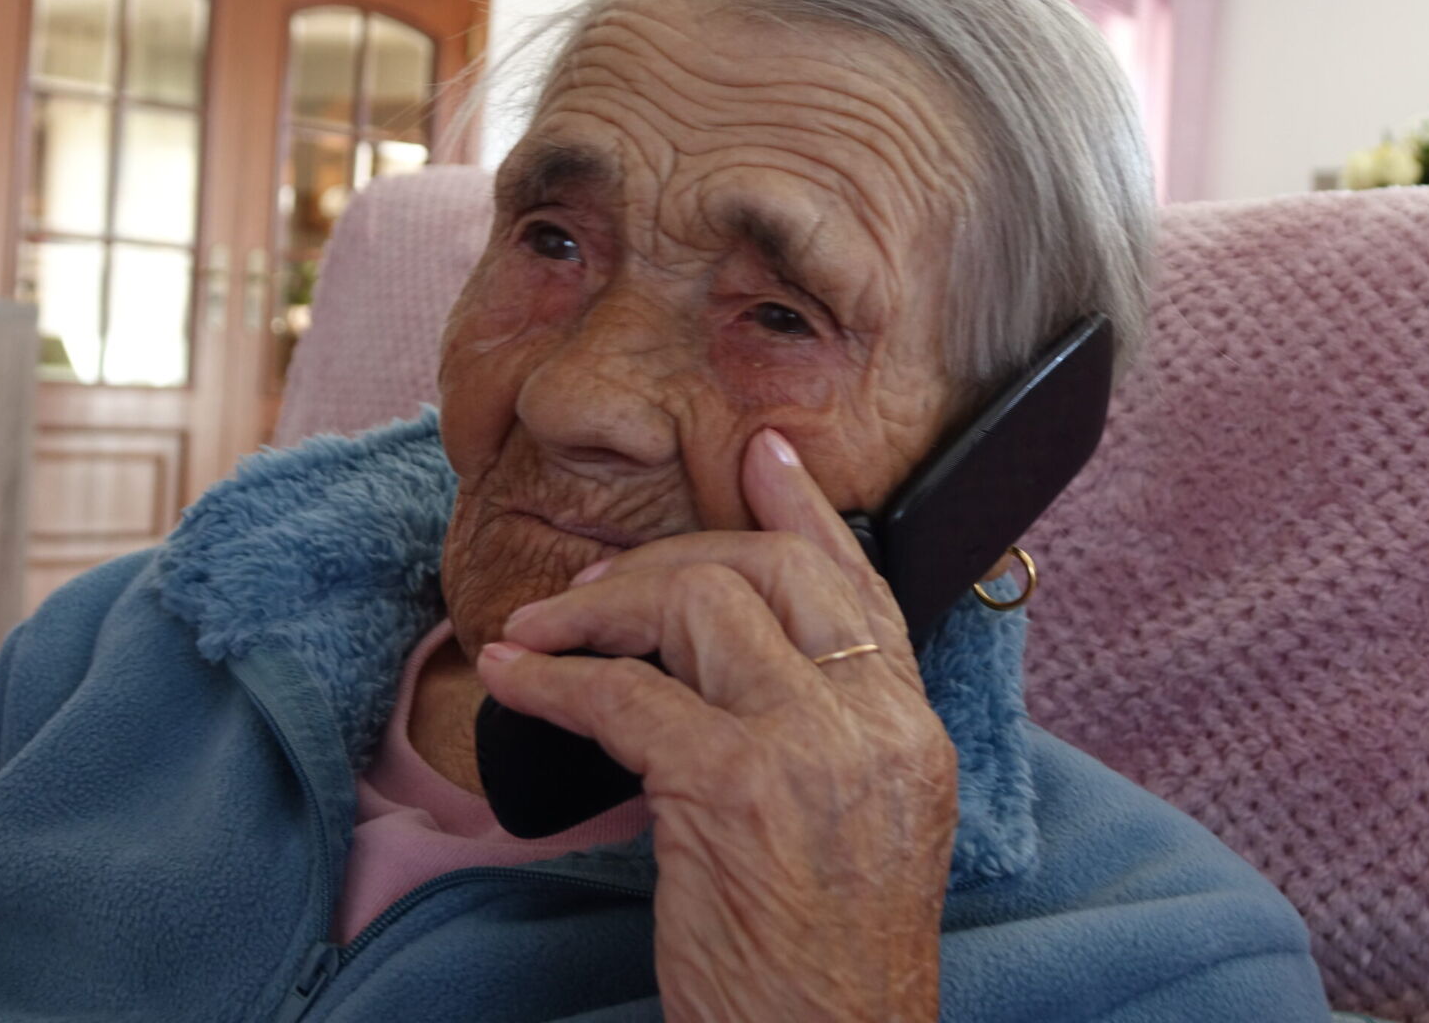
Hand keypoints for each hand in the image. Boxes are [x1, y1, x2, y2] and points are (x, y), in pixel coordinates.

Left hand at [475, 428, 957, 1021]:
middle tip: (593, 589)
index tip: (761, 456)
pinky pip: (626, 696)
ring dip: (599, 607)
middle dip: (668, 559)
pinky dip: (556, 680)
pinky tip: (516, 683)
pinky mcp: (734, 791)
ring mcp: (812, 751)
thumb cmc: (823, 974)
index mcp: (912, 733)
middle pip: (771, 570)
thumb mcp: (855, 836)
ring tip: (540, 633)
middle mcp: (876, 726)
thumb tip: (720, 667)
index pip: (861, 586)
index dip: (804, 511)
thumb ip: (820, 737)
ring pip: (698, 605)